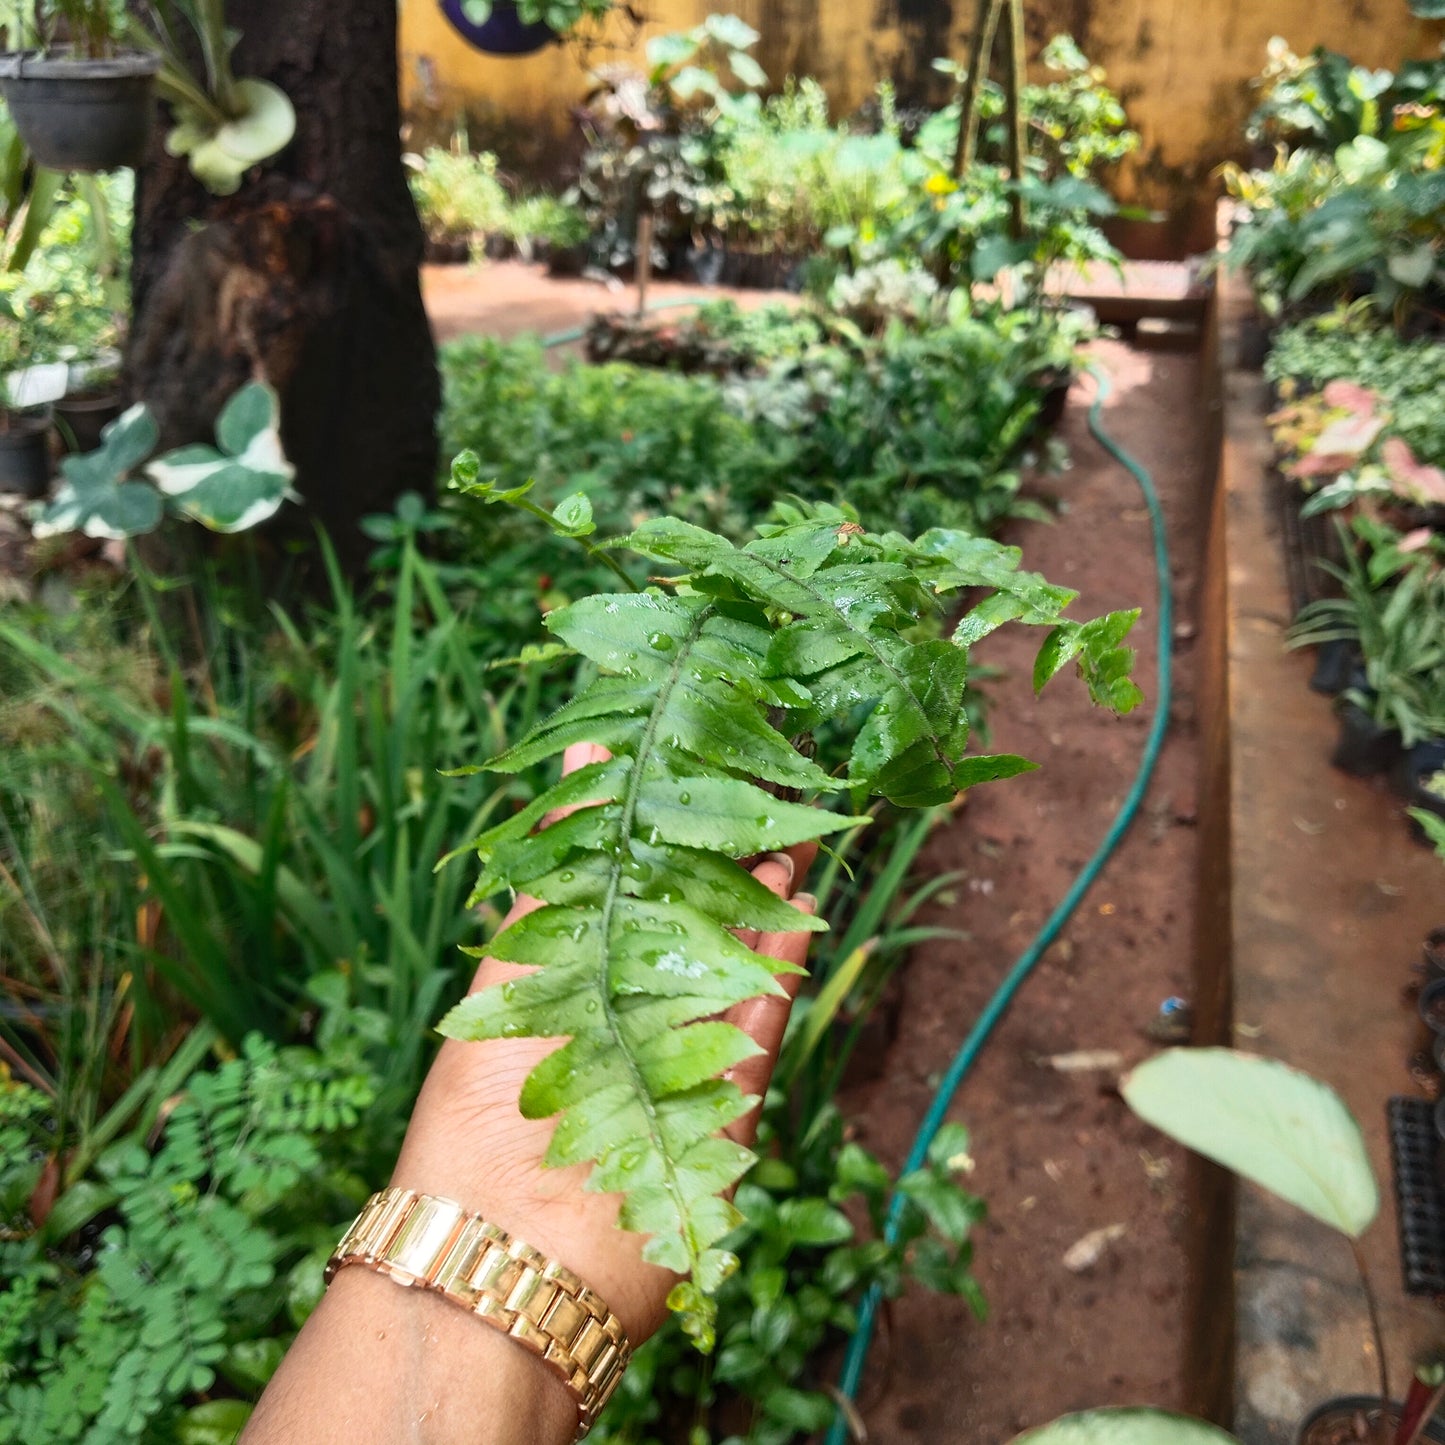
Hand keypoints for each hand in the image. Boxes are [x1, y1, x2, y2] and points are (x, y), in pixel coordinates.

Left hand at [390, 742, 818, 1344]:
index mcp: (570, 978)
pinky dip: (779, 976)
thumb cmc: (479, 1106)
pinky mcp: (718, 1112)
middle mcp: (626, 1017)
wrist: (500, 1260)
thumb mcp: (511, 965)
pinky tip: (799, 916)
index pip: (630, 889)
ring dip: (763, 910)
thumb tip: (585, 752)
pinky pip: (756, 1030)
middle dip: (725, 864)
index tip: (696, 774)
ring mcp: (676, 1063)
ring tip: (794, 841)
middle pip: (689, 925)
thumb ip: (552, 871)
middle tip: (764, 796)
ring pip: (732, 971)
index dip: (665, 834)